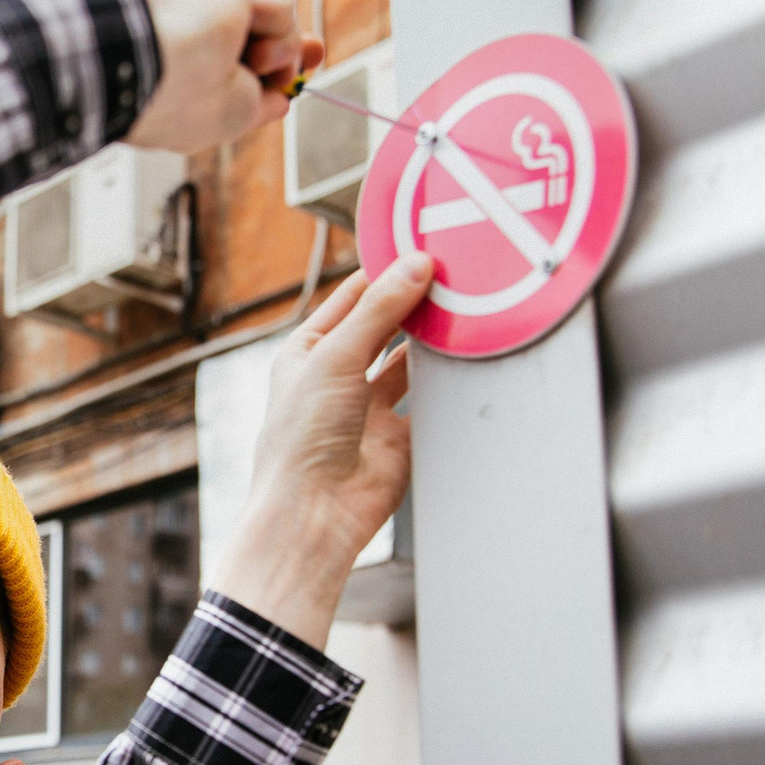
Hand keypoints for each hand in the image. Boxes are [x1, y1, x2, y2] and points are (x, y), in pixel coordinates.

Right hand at [127, 0, 322, 154]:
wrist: (160, 61)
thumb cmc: (187, 97)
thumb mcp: (233, 118)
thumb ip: (260, 105)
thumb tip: (283, 98)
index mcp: (190, 65)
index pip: (244, 59)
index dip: (280, 64)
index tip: (301, 71)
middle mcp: (197, 28)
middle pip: (268, 34)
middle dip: (295, 47)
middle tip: (315, 50)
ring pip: (281, 21)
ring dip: (279, 47)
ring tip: (247, 56)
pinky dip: (276, 13)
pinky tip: (242, 19)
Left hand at [207, 257, 433, 646]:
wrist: (315, 514)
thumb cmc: (300, 440)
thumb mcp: (334, 358)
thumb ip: (379, 311)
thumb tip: (414, 265)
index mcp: (307, 353)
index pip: (351, 299)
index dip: (384, 274)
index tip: (420, 250)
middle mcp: (337, 377)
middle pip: (385, 327)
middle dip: (414, 305)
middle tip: (452, 278)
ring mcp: (369, 409)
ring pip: (409, 363)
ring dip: (431, 343)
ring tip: (461, 313)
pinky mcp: (399, 438)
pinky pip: (428, 403)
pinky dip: (445, 386)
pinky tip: (463, 362)